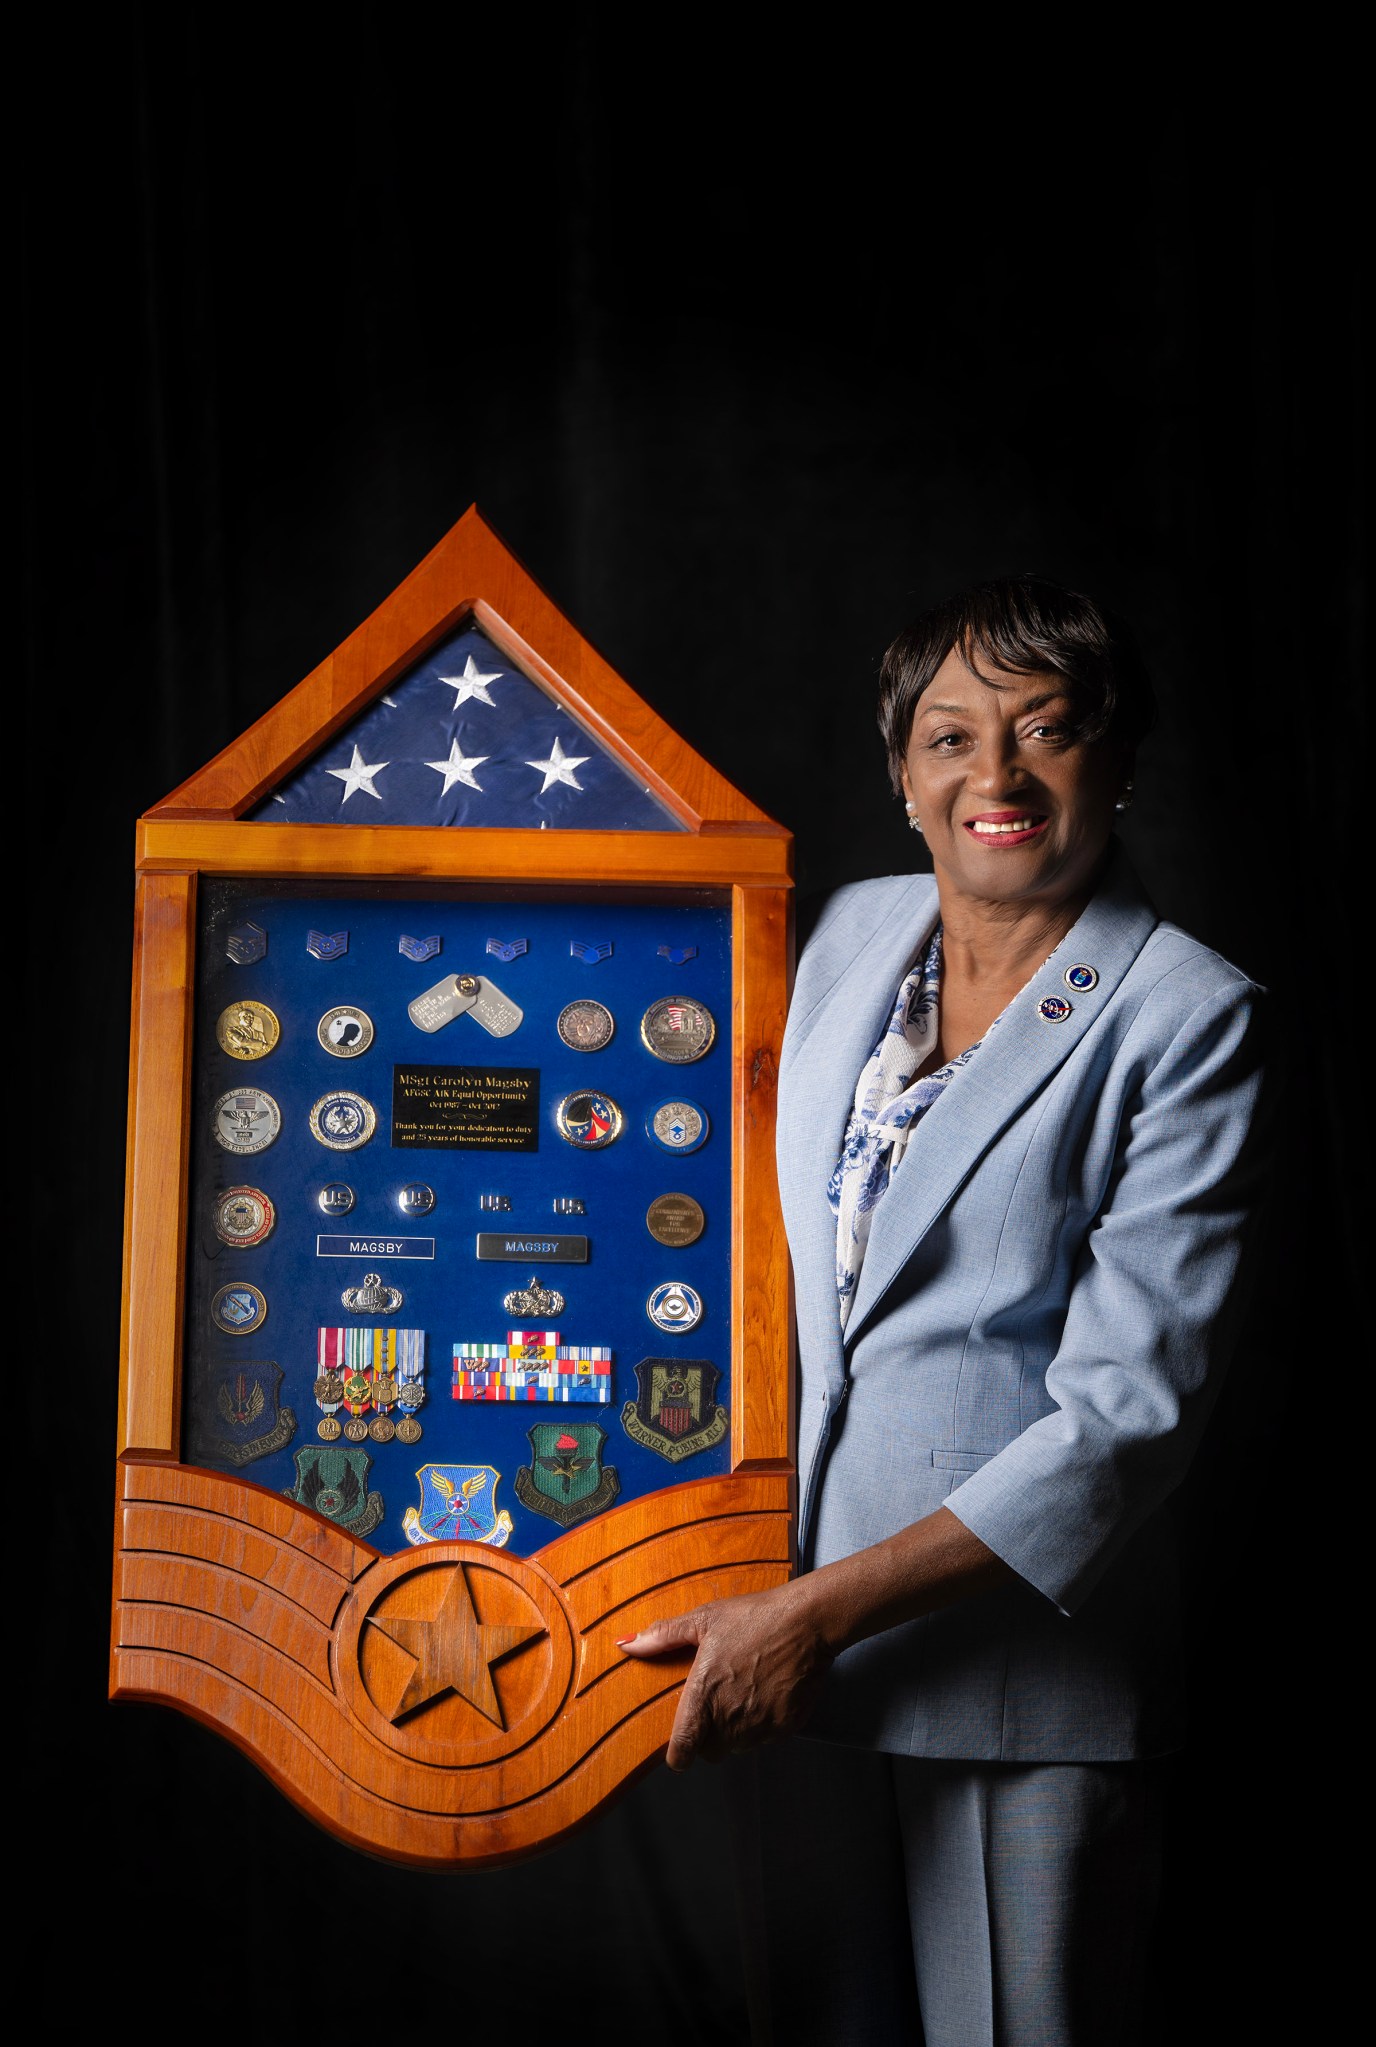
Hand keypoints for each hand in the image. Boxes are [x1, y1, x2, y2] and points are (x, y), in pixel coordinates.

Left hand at [617, 1582, 833, 1771]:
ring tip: (743, 1693)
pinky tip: (766, 1693)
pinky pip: (766, 1738)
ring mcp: (759, 1725)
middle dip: (709, 1735)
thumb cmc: (754, 1617)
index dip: (678, 1753)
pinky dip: (763, 1724)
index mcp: (704, 1694)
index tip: (680, 1746)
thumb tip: (626, 1643)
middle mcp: (730, 1718)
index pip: (682, 1750)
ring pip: (739, 1746)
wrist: (807, 1621)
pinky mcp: (785, 1727)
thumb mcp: (703, 1619)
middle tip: (717, 1703)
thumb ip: (663, 1636)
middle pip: (711, 1751)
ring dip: (737, 1730)